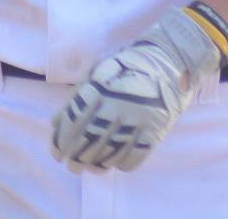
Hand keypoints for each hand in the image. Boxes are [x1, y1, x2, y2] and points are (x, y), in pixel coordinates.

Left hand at [51, 6, 221, 172]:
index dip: (61, 140)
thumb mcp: (100, 70)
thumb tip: (56, 123)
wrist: (171, 60)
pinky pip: (131, 160)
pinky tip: (113, 161)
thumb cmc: (131, 63)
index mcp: (101, 88)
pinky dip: (119, 164)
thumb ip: (78, 97)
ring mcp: (136, 122)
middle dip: (75, 157)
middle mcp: (117, 106)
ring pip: (108, 155)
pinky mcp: (154, 133)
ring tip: (88, 167)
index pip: (74, 121)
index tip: (56, 153)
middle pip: (88, 142)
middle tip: (71, 165)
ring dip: (95, 165)